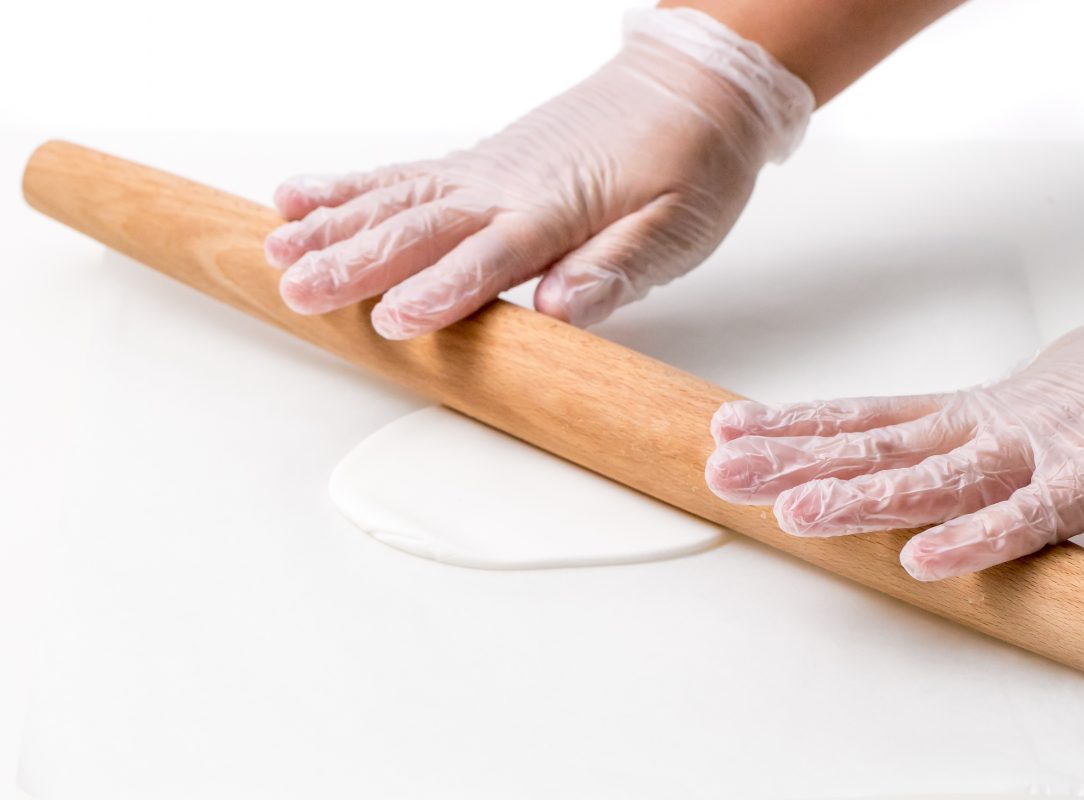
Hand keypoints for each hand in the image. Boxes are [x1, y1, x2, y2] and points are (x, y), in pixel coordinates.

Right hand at [264, 8, 812, 338]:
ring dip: (334, 227)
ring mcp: (484, 172)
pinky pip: (404, 175)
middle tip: (296, 291)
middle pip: (420, 227)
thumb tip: (560, 312)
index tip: (390, 321)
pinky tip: (301, 198)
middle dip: (355, 261)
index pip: (487, 258)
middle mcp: (506, 187)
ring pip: (396, 199)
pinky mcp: (478, 165)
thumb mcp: (678, 228)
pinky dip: (350, 188)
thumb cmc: (689, 163)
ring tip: (276, 249)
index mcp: (556, 209)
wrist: (692, 89)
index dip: (439, 291)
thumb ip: (615, 268)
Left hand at [706, 291, 1083, 580]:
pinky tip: (923, 562)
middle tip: (726, 470)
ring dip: (860, 496)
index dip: (794, 425)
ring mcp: (1038, 453)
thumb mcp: (1017, 417)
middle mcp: (986, 430)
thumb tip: (890, 456)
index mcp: (968, 415)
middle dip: (795, 460)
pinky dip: (978, 539)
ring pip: (935, 479)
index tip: (729, 430)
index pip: (865, 418)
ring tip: (794, 510)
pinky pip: (1032, 517)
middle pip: (876, 445)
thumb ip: (958, 442)